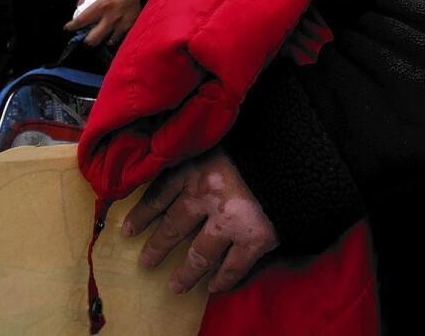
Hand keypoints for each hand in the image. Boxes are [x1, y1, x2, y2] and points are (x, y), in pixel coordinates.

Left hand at [64, 0, 140, 47]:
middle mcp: (111, 17)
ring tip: (99, 34)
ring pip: (107, 41)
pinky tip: (111, 33)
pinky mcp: (130, 27)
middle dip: (86, 39)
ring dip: (101, 39)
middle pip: (93, 38)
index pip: (82, 20)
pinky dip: (113, 38)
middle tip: (85, 35)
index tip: (68, 28)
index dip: (72, 26)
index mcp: (102, 5)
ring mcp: (122, 24)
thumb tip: (79, 6)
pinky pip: (119, 38)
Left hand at [123, 148, 277, 293]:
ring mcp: (228, 221)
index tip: (127, 230)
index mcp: (193, 168)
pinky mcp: (254, 238)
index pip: (159, 195)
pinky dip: (223, 280)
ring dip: (187, 272)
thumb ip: (201, 150)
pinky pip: (234, 267)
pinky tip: (214, 288)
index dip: (143, 214)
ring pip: (200, 254)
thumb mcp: (219, 136)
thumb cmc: (258, 137)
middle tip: (146, 262)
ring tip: (176, 286)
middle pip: (174, 227)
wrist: (298, 152)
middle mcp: (204, 197)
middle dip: (158, 247)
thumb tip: (183, 157)